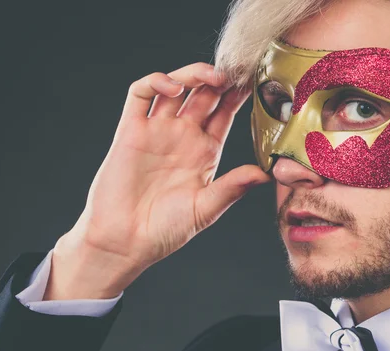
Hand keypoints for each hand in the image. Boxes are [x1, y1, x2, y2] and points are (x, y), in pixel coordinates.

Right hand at [45, 63, 270, 299]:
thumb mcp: (205, 209)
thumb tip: (265, 173)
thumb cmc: (164, 231)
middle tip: (235, 70)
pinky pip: (140, 96)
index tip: (253, 81)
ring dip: (192, 74)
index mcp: (204, 152)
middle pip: (203, 95)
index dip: (237, 96)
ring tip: (211, 76)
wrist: (124, 241)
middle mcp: (181, 137)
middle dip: (219, 79)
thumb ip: (232, 187)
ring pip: (176, 88)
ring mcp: (156, 131)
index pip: (224, 113)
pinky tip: (172, 88)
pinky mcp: (130, 131)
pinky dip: (155, 83)